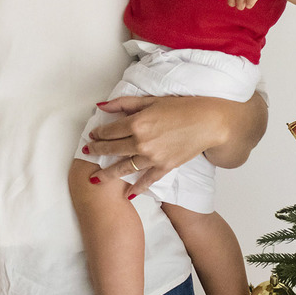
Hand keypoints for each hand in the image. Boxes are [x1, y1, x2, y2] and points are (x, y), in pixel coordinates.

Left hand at [82, 93, 264, 195]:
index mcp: (137, 122)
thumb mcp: (151, 100)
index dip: (98, 133)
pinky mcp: (164, 167)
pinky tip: (127, 194)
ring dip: (107, 173)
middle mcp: (141, 142)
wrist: (209, 122)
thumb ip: (124, 103)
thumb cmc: (182, 107)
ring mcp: (152, 157)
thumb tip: (101, 106)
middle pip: (112, 149)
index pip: (109, 131)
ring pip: (123, 168)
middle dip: (97, 152)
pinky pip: (146, 181)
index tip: (92, 136)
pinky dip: (137, 188)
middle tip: (87, 154)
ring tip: (95, 178)